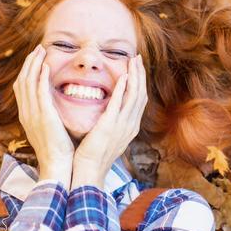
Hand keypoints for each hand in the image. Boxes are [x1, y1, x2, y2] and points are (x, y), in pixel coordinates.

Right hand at [13, 44, 74, 188]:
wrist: (56, 166)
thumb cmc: (57, 152)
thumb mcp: (47, 131)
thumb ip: (46, 117)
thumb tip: (51, 108)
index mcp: (26, 116)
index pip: (21, 88)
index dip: (27, 71)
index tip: (36, 59)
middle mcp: (26, 113)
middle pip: (21, 81)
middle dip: (29, 63)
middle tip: (38, 49)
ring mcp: (33, 114)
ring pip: (28, 82)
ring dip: (34, 64)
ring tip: (41, 51)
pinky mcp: (44, 115)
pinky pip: (39, 91)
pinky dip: (41, 76)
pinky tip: (46, 65)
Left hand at [71, 55, 147, 190]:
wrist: (89, 172)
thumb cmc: (93, 155)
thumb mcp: (107, 136)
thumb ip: (110, 122)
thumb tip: (108, 112)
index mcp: (129, 127)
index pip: (139, 100)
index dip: (139, 82)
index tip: (136, 67)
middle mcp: (130, 125)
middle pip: (141, 94)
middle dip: (140, 74)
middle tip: (137, 58)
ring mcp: (123, 126)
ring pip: (135, 96)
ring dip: (135, 76)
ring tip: (133, 61)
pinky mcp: (110, 126)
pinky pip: (120, 104)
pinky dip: (124, 89)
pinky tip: (123, 76)